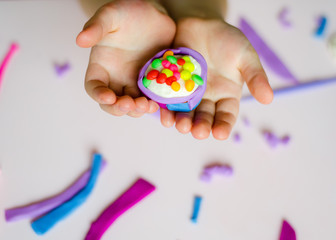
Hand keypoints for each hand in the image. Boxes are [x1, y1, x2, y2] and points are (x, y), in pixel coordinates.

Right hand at [76, 0, 175, 116]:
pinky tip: (159, 104)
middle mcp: (116, 78)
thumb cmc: (128, 12)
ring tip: (147, 105)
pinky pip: (150, 99)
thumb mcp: (111, 15)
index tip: (109, 97)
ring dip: (137, 110)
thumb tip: (80, 40)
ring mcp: (134, 82)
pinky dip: (153, 105)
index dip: (99, 95)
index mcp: (102, 66)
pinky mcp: (151, 83)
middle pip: (112, 103)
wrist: (154, 14)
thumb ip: (96, 26)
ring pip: (132, 105)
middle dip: (119, 108)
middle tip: (131, 104)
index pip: (94, 87)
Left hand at [160, 18, 272, 139]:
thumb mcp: (246, 56)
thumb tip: (268, 99)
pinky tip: (164, 115)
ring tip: (181, 126)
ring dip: (183, 122)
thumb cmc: (227, 40)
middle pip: (204, 118)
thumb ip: (255, 76)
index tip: (219, 134)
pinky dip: (166, 109)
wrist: (201, 23)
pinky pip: (168, 100)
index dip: (223, 126)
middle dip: (201, 127)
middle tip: (198, 132)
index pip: (226, 116)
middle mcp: (207, 98)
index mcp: (226, 96)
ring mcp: (188, 93)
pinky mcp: (171, 86)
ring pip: (185, 113)